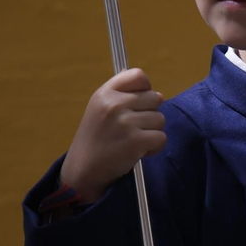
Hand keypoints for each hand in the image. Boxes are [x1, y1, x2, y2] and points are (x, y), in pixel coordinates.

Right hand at [59, 68, 167, 201]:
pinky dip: (154, 147)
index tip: (138, 102)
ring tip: (133, 140)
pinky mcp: (135, 141)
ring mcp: (125, 122)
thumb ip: (121, 94)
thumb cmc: (96, 138)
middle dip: (149, 114)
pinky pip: (161, 138)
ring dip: (152, 132)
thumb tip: (148, 84)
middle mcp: (114, 104)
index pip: (138, 76)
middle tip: (133, 128)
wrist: (83, 170)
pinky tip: (138, 151)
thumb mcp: (100, 108)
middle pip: (156, 98)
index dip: (145, 89)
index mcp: (105, 93)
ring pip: (160, 119)